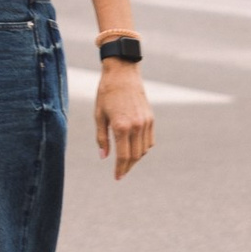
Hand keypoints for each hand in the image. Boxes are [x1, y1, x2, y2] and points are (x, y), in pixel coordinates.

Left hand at [95, 61, 154, 179]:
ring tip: (126, 162)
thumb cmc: (106, 93)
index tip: (117, 178)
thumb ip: (102, 138)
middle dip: (127, 167)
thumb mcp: (99, 116)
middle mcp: (136, 126)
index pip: (123, 156)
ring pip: (144, 150)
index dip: (120, 169)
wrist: (122, 74)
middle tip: (121, 173)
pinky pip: (150, 140)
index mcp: (121, 126)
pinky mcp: (151, 118)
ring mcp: (146, 122)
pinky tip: (135, 149)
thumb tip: (104, 157)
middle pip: (134, 156)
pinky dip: (143, 148)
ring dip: (135, 158)